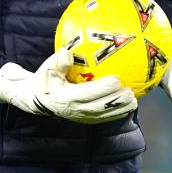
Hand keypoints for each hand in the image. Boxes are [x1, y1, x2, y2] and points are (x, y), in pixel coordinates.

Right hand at [0, 50, 136, 123]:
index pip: (87, 94)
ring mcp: (80, 117)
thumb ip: (58, 62)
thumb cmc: (44, 80)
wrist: (37, 100)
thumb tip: (68, 52)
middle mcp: (75, 110)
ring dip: (119, 110)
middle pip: (99, 108)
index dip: (103, 88)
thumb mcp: (46, 69)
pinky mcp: (85, 119)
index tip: (116, 79)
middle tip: (130, 93)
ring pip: (103, 116)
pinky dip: (116, 114)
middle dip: (116, 102)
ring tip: (134, 102)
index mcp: (66, 98)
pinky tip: (127, 107)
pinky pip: (102, 118)